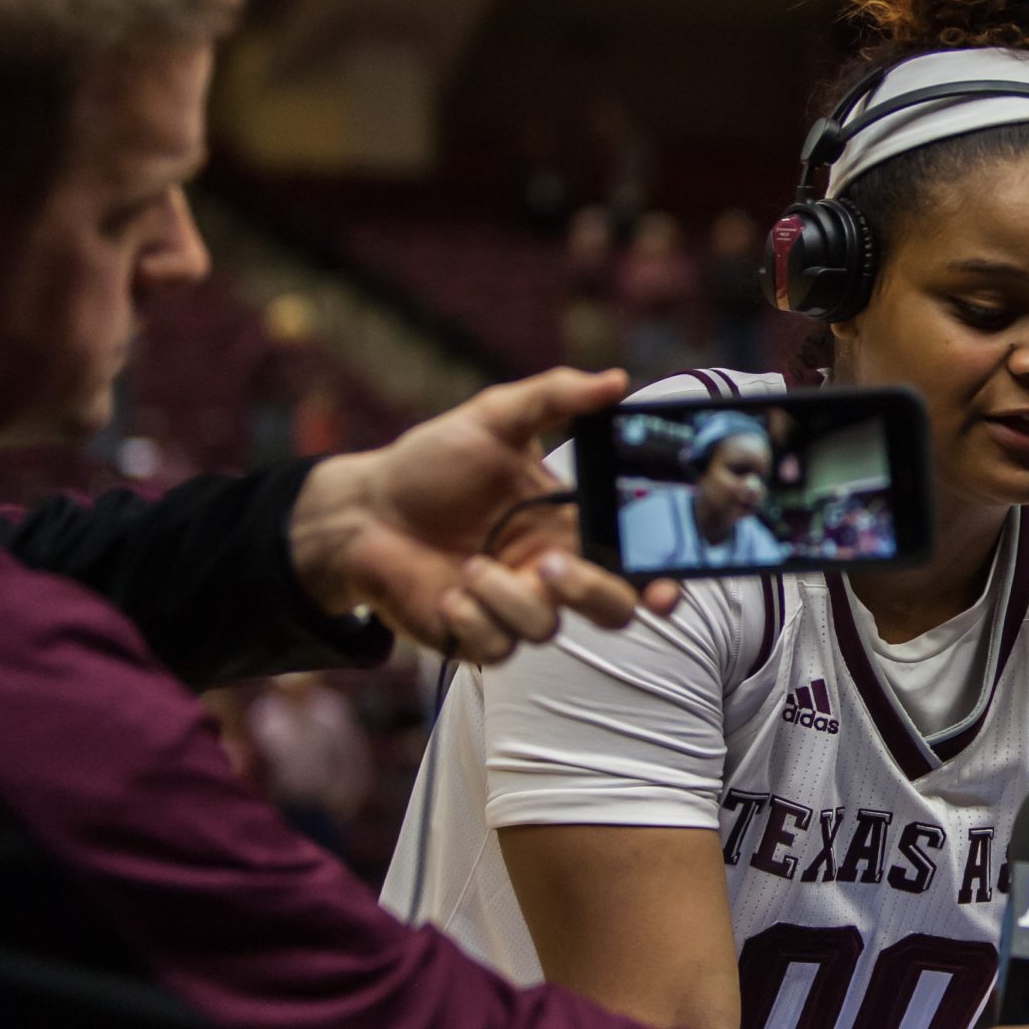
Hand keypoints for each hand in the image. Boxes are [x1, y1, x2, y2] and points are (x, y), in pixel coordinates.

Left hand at [289, 368, 681, 659]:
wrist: (362, 509)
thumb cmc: (430, 464)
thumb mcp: (493, 418)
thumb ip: (555, 396)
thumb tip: (615, 380)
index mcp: (572, 524)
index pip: (636, 559)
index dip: (664, 580)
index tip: (666, 589)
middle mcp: (552, 571)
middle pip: (613, 609)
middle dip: (591, 592)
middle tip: (550, 565)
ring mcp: (515, 607)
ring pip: (547, 629)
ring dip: (508, 597)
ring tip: (470, 566)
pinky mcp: (476, 635)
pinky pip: (498, 648)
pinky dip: (474, 619)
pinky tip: (448, 592)